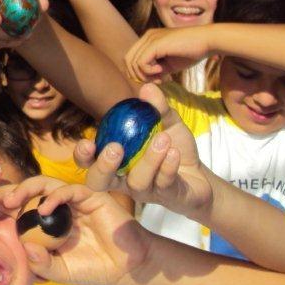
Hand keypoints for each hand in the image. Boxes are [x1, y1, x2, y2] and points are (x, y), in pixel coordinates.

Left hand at [0, 178, 152, 284]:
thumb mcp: (58, 271)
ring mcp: (73, 198)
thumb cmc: (91, 268)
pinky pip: (69, 190)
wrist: (126, 268)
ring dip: (24, 189)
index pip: (16, 206)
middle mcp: (56, 204)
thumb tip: (23, 250)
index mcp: (44, 219)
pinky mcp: (91, 195)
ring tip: (9, 201)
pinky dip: (54, 197)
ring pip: (43, 184)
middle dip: (3, 191)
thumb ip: (40, 264)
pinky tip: (43, 209)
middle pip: (24, 190)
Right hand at [74, 84, 213, 221]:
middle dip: (103, 166)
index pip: (89, 162)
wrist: (201, 175)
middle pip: (99, 182)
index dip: (82, 155)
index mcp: (116, 161)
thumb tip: (147, 88)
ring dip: (148, 160)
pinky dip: (167, 166)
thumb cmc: (173, 148)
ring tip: (163, 139)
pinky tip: (174, 153)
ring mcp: (145, 190)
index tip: (88, 142)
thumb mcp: (167, 124)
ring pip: (137, 182)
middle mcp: (124, 179)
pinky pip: (163, 183)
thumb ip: (157, 108)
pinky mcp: (167, 196)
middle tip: (116, 148)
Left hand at [124, 27, 211, 82]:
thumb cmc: (192, 52)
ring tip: (161, 76)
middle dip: (139, 76)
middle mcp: (147, 37)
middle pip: (128, 61)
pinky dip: (149, 71)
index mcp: (149, 40)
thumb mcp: (169, 64)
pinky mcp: (155, 44)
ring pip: (132, 62)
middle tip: (157, 80)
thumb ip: (156, 70)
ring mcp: (150, 39)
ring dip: (145, 75)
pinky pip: (141, 62)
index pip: (132, 58)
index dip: (140, 73)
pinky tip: (162, 71)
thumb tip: (144, 80)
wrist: (208, 41)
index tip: (156, 79)